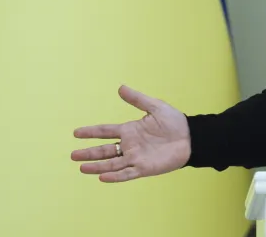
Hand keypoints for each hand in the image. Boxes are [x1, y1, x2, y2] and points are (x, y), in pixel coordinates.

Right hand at [71, 85, 190, 182]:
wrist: (191, 137)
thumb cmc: (175, 122)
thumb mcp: (155, 107)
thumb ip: (137, 100)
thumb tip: (120, 87)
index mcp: (130, 130)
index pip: (106, 131)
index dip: (91, 132)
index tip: (75, 133)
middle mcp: (129, 145)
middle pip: (105, 150)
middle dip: (89, 153)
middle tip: (73, 155)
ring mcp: (135, 158)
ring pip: (111, 164)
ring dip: (97, 166)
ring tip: (81, 167)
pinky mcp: (144, 168)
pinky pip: (127, 173)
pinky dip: (115, 176)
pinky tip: (102, 177)